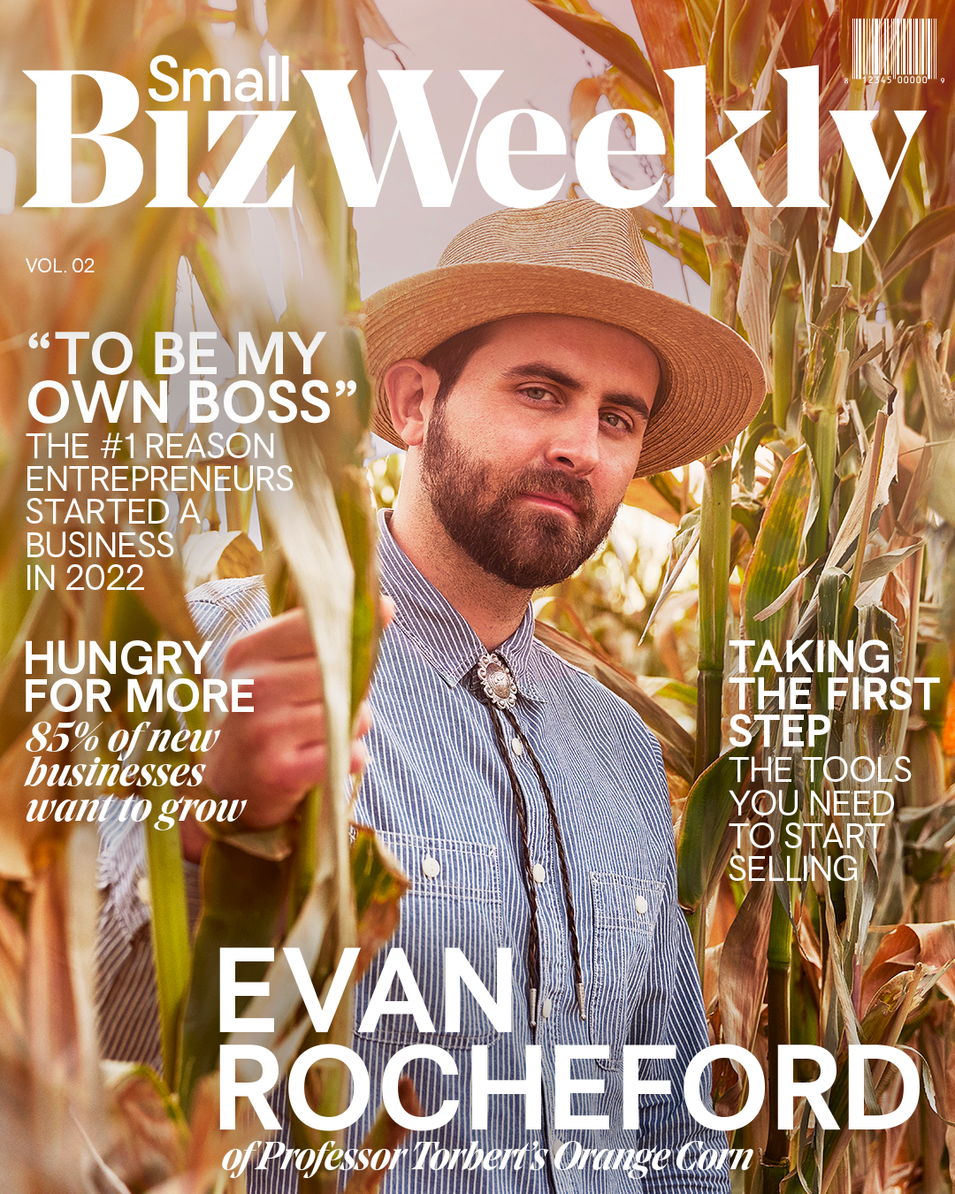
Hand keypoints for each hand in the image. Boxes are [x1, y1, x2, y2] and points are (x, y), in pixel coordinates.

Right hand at [188, 599, 392, 853]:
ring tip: (329, 733)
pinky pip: (346, 752)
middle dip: (354, 686)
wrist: (228, 786)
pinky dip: (350, 756)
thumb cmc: (266, 716)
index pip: (318, 624)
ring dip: (354, 724)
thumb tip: (385, 604)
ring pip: (348, 712)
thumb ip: (327, 636)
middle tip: (335, 703)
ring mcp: (263, 729)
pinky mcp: (279, 772)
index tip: (356, 648)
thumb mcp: (279, 666)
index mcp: (248, 650)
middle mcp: (252, 685)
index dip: (348, 637)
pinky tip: (331, 757)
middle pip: (339, 670)